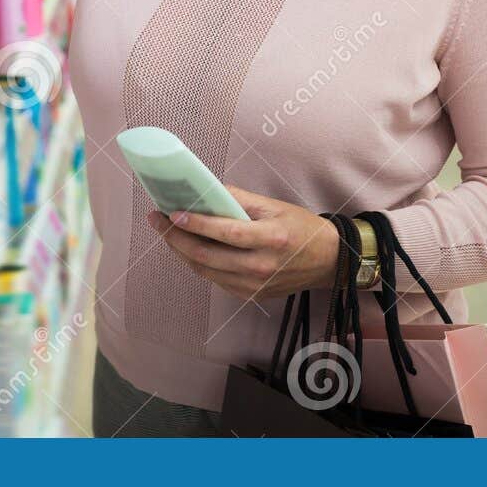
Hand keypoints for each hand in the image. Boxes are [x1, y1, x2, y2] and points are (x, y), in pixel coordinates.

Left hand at [147, 187, 341, 300]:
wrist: (328, 261)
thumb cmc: (303, 229)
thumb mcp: (276, 206)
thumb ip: (241, 199)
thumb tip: (208, 191)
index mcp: (271, 239)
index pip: (224, 232)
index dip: (195, 223)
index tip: (172, 212)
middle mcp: (261, 266)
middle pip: (206, 255)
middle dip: (175, 238)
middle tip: (157, 220)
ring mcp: (255, 285)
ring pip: (206, 270)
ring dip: (181, 251)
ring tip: (167, 232)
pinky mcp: (251, 295)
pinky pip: (216, 279)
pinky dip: (198, 263)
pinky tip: (188, 248)